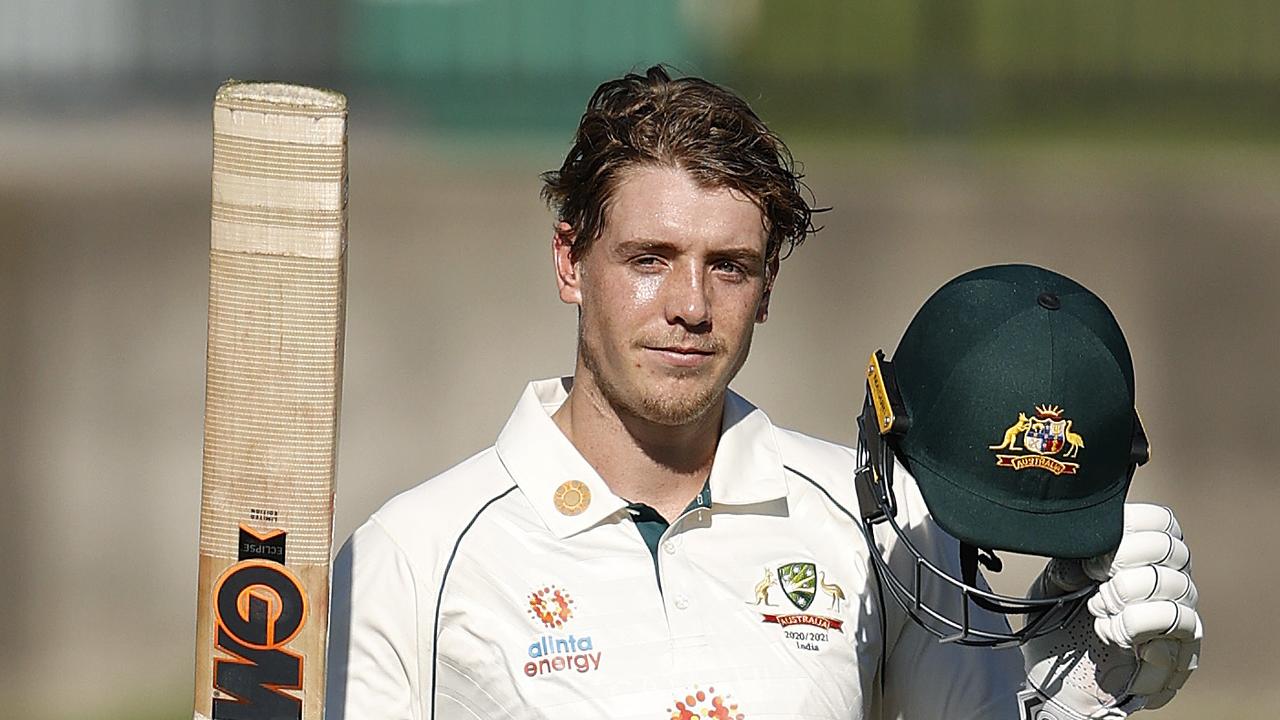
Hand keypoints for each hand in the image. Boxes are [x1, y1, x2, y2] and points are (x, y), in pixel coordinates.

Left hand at [1021, 503, 1201, 717]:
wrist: (1057, 680)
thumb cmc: (1060, 623)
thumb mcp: (1053, 581)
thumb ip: (1069, 556)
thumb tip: (1083, 542)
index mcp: (1144, 554)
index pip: (1161, 520)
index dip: (1126, 531)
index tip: (1091, 561)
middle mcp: (1173, 579)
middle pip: (1170, 550)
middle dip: (1123, 567)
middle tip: (1096, 591)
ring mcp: (1182, 614)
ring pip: (1176, 587)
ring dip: (1127, 601)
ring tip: (1101, 616)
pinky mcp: (1182, 652)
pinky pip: (1178, 629)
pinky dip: (1137, 630)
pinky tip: (1114, 638)